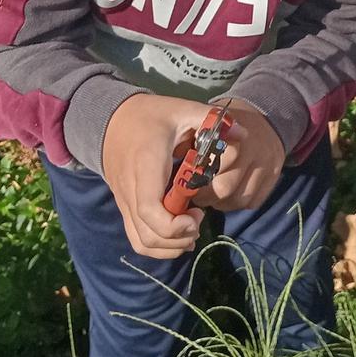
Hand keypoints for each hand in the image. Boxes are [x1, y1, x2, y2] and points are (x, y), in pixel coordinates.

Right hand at [103, 92, 241, 258]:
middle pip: (148, 233)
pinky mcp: (125, 208)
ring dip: (171, 246)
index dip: (174, 225)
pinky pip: (137, 238)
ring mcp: (125, 202)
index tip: (198, 215)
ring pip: (142, 242)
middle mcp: (131, 189)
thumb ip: (211, 121)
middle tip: (199, 219)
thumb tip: (243, 134)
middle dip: (179, 238)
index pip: (150, 209)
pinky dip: (159, 246)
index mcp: (146, 166)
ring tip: (192, 230)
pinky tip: (179, 234)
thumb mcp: (182, 110)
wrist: (113, 120)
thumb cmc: (152, 116)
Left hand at [188, 98, 285, 213]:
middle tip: (198, 195)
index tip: (188, 183)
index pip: (210, 167)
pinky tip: (231, 195)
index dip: (196, 181)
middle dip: (207, 196)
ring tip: (214, 196)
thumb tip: (174, 175)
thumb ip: (192, 144)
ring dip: (223, 203)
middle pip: (225, 188)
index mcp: (229, 133)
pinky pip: (254, 201)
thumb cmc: (225, 124)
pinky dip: (239, 202)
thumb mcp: (206, 124)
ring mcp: (266, 163)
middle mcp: (251, 148)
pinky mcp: (274, 174)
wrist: (265, 113)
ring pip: (240, 199)